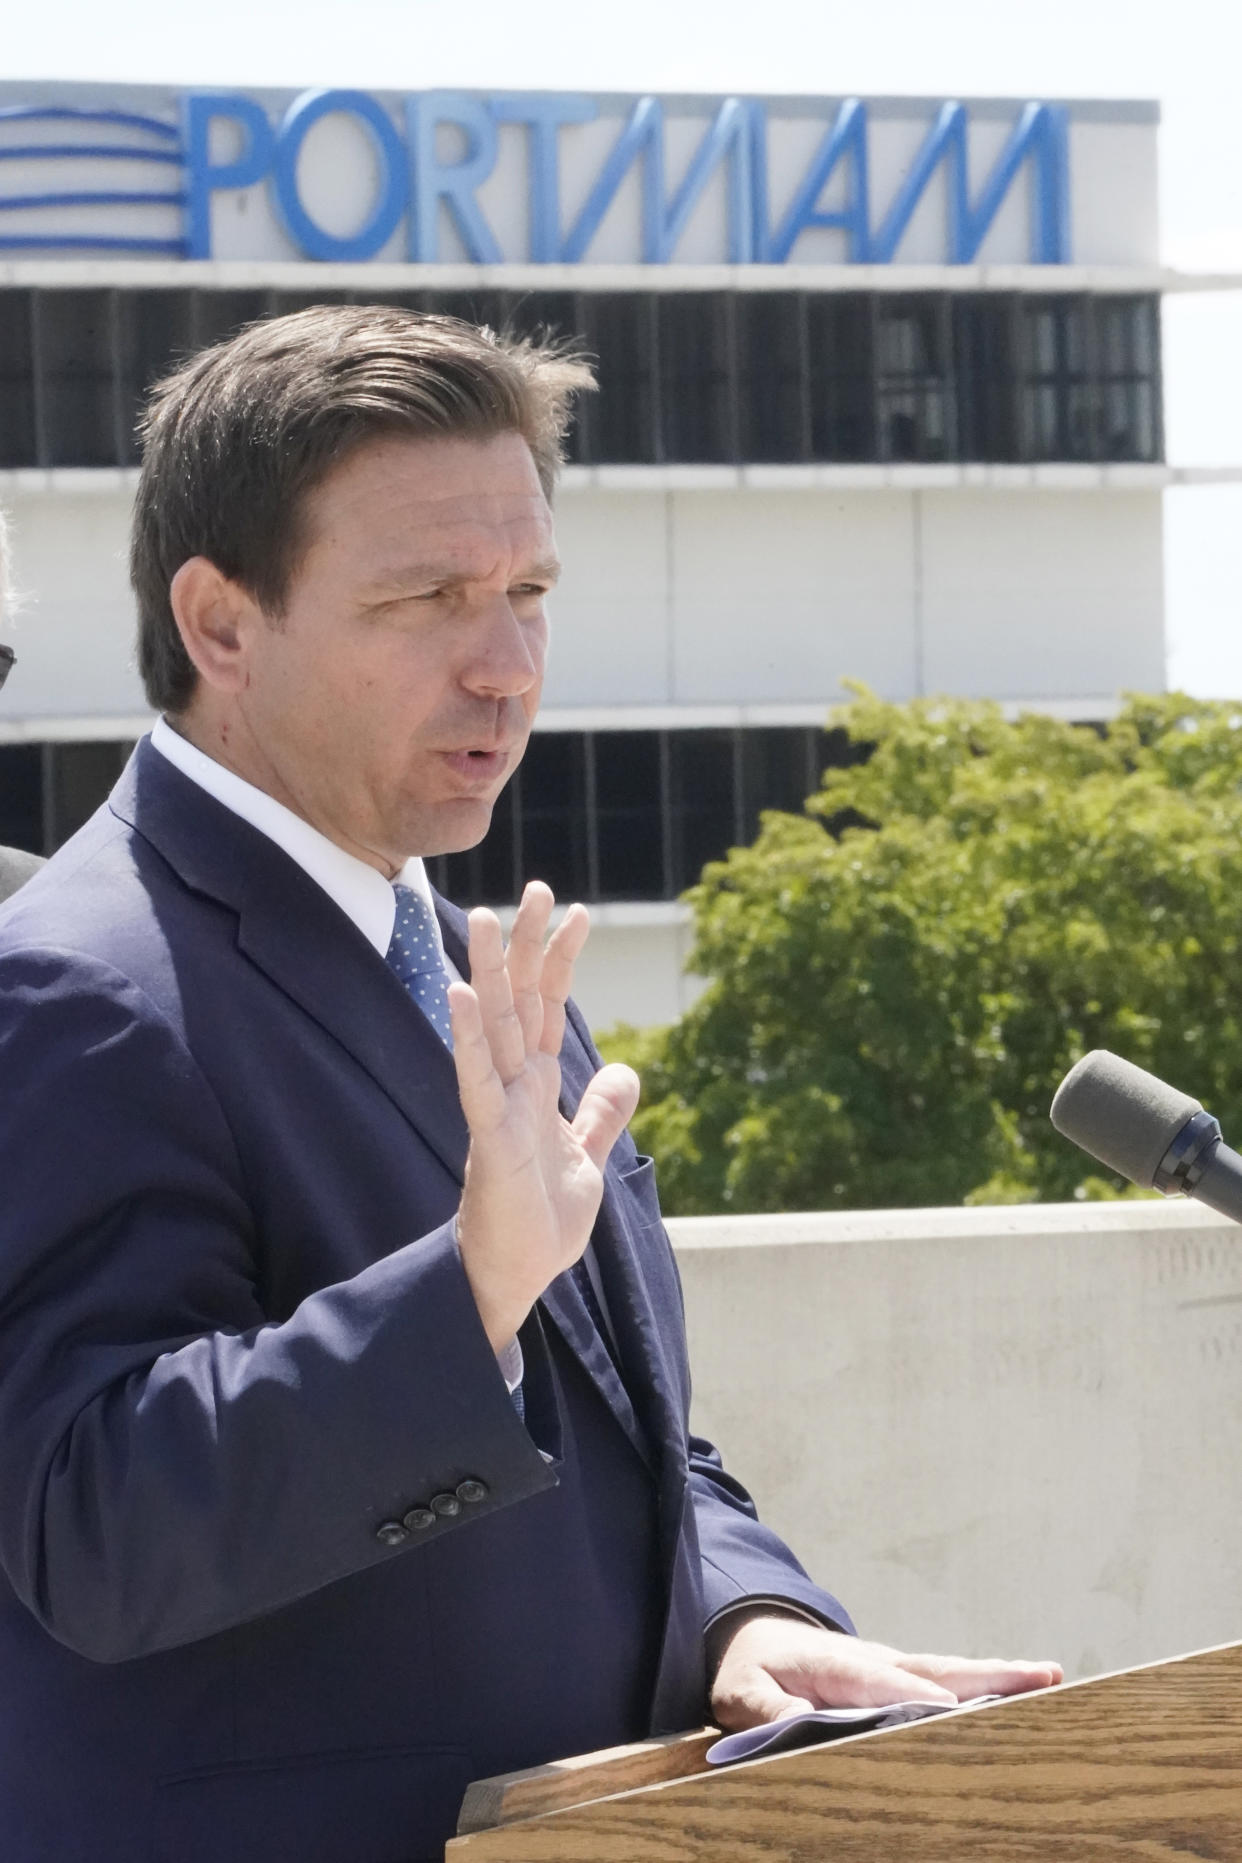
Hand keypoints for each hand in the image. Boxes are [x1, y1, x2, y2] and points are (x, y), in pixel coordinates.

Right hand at [450, 882, 639, 1352]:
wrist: (515, 1276)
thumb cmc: (540, 1219)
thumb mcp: (587, 1157)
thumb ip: (600, 1113)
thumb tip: (626, 1071)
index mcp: (536, 1086)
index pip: (549, 1009)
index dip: (561, 961)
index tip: (577, 912)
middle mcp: (513, 1086)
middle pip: (519, 1003)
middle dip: (528, 947)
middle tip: (538, 888)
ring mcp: (497, 1109)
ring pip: (492, 1029)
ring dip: (489, 974)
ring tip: (486, 920)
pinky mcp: (489, 1141)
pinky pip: (476, 1083)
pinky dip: (467, 1040)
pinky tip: (457, 997)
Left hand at [709, 1611, 1062, 1730]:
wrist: (752, 1635)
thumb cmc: (750, 1667)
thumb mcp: (743, 1690)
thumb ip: (769, 1708)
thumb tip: (803, 1722)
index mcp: (841, 1666)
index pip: (889, 1685)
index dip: (923, 1700)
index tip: (959, 1711)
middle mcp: (877, 1661)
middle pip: (939, 1671)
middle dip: (988, 1677)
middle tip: (1044, 1676)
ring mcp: (892, 1666)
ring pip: (950, 1672)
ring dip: (998, 1677)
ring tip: (1049, 1677)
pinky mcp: (897, 1677)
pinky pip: (944, 1681)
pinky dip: (982, 1685)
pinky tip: (1015, 1693)